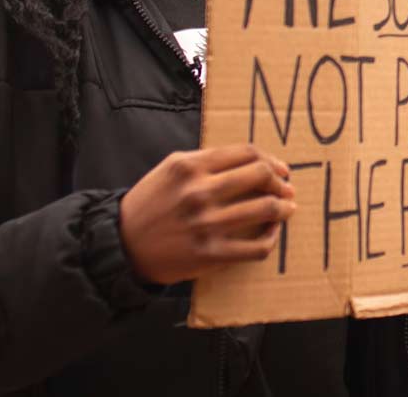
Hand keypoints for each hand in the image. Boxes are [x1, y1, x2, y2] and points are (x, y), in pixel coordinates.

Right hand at [118, 145, 295, 284]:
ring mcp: (206, 224)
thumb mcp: (171, 170)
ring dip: (283, 207)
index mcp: (190, 166)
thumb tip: (253, 160)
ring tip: (287, 208)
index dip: (271, 160)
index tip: (280, 169)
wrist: (120, 244)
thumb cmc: (151, 204)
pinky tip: (271, 233)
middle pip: (261, 175)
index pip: (247, 153)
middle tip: (287, 188)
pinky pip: (256, 246)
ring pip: (265, 209)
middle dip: (281, 181)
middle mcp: (199, 192)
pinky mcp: (210, 254)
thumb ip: (208, 161)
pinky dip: (271, 238)